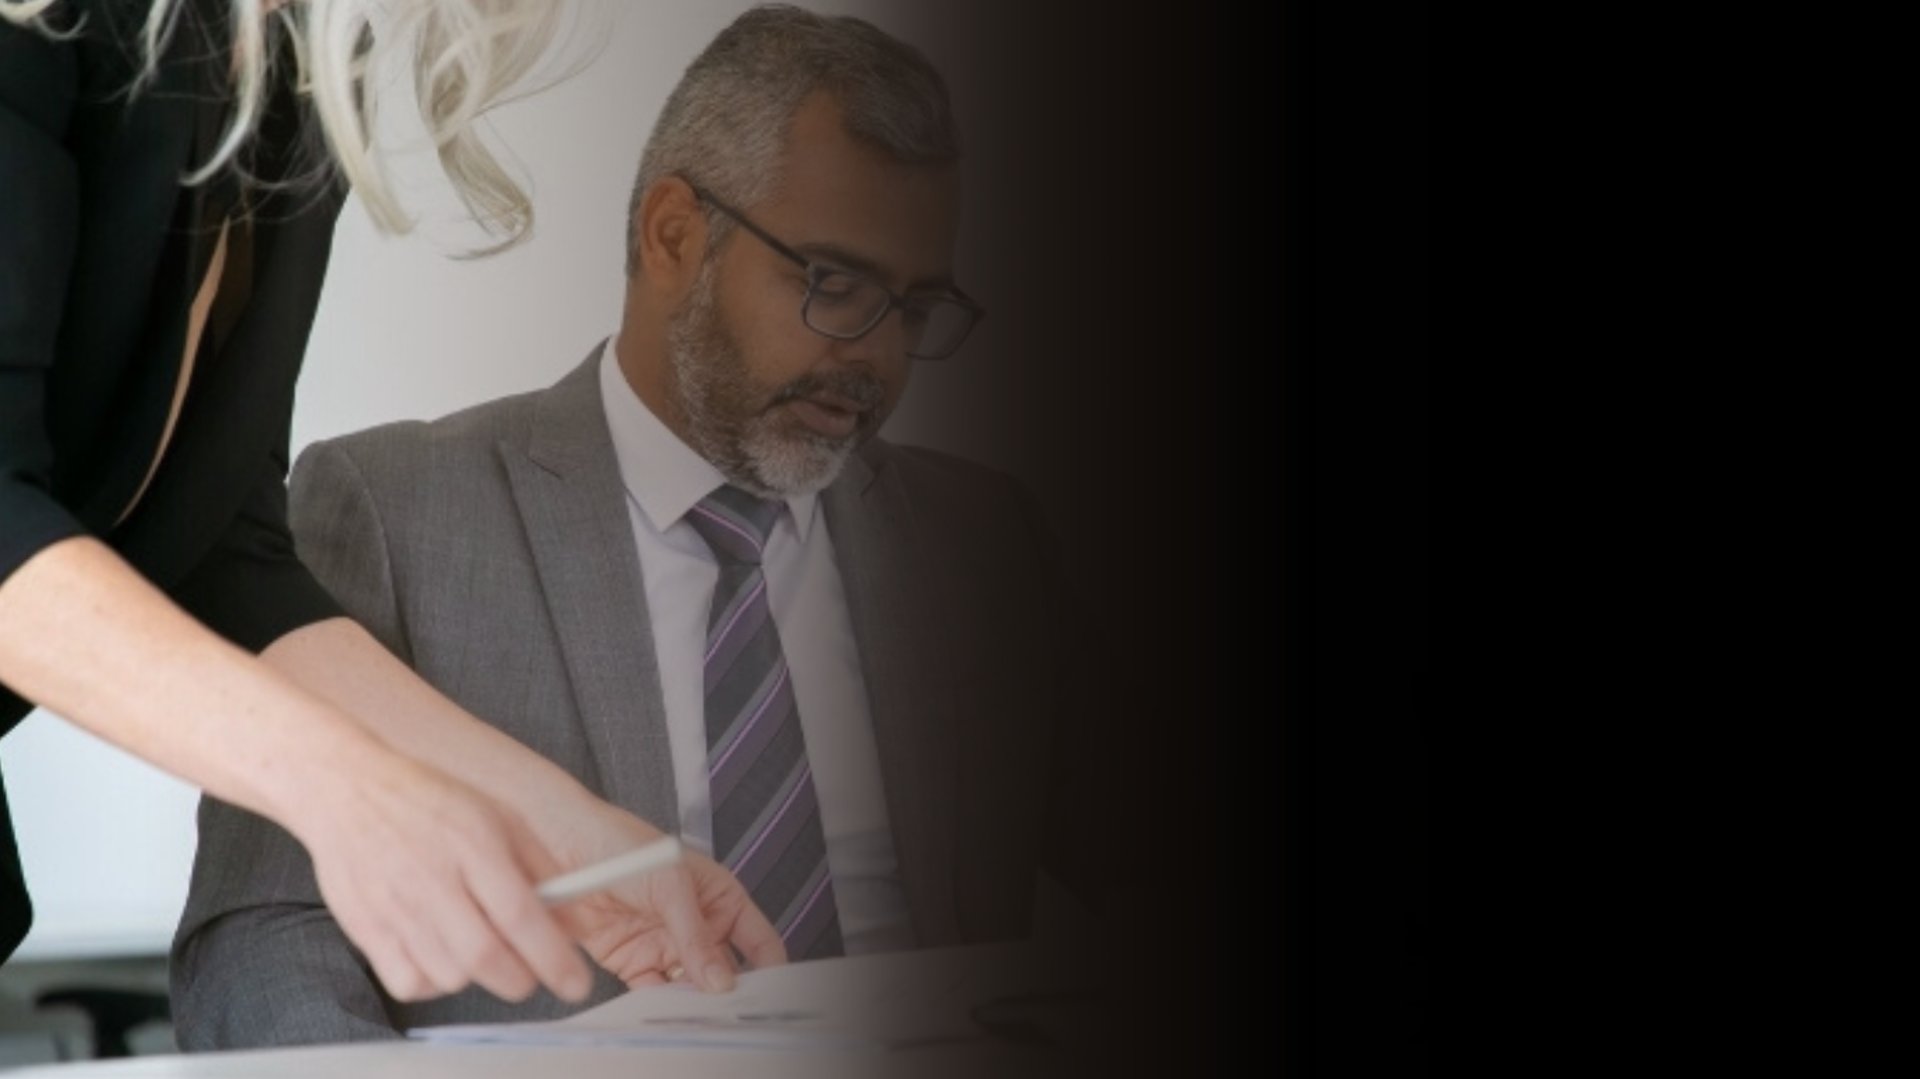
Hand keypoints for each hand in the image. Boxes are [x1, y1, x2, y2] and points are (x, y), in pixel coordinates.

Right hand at [289, 751, 593, 1004]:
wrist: (347, 790)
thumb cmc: (429, 801)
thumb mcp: (497, 815)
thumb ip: (541, 865)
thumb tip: (577, 914)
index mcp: (473, 845)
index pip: (520, 916)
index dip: (553, 958)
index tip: (575, 984)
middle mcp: (433, 880)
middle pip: (485, 958)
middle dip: (521, 979)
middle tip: (532, 973)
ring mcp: (395, 908)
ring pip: (450, 976)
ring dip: (479, 977)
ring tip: (482, 949)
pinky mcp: (366, 929)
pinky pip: (409, 983)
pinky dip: (434, 983)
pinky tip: (442, 956)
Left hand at [542, 804, 787, 991]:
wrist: (561, 848)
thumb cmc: (620, 842)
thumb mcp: (671, 884)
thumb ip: (697, 935)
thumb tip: (721, 980)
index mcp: (719, 897)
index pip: (757, 938)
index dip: (770, 966)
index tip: (774, 993)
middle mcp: (696, 925)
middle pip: (725, 970)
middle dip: (730, 992)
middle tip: (731, 1012)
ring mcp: (665, 944)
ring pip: (690, 986)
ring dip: (693, 1002)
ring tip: (697, 1016)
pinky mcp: (632, 962)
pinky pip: (653, 992)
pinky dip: (659, 1005)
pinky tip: (663, 1011)